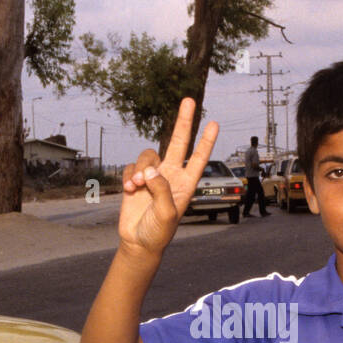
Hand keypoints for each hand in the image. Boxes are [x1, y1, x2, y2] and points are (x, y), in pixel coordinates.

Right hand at [117, 98, 218, 257]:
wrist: (139, 242)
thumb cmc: (158, 232)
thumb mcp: (167, 213)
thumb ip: (162, 190)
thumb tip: (151, 170)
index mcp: (185, 184)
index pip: (198, 158)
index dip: (206, 141)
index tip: (214, 123)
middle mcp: (170, 175)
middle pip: (178, 142)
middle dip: (184, 121)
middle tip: (189, 100)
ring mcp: (152, 176)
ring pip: (148, 155)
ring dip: (140, 168)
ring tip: (137, 186)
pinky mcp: (134, 179)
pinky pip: (131, 167)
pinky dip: (128, 176)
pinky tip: (129, 190)